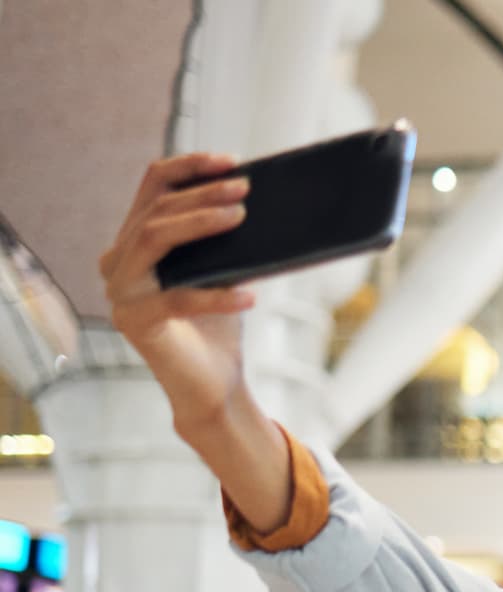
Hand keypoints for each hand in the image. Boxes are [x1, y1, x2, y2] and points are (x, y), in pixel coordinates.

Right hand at [98, 154, 257, 434]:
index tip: (229, 161)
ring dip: (199, 223)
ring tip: (241, 219)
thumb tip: (251, 199)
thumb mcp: (221, 271)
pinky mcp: (135, 323)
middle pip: (155, 210)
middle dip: (201, 194)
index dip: (188, 168)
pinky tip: (249, 297)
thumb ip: (221, 239)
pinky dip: (216, 297)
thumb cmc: (217, 327)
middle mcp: (118, 262)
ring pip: (154, 237)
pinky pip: (176, 298)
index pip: (152, 188)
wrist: (213, 386)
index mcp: (134, 243)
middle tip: (244, 190)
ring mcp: (120, 292)